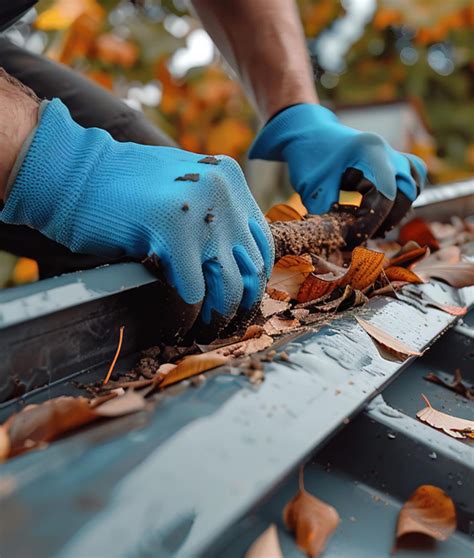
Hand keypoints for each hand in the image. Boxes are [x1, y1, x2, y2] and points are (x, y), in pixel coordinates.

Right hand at [1, 98, 273, 325]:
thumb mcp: (184, 190)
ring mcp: (200, 209)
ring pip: (229, 283)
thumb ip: (214, 216)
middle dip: (242, 303)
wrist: (75, 173)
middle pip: (252, 266)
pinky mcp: (172, 230)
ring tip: (206, 327)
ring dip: (220, 314)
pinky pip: (194, 288)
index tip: (240, 299)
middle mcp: (223, 190)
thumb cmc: (124, 189)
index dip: (254, 277)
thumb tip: (234, 264)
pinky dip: (189, 308)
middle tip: (227, 322)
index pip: (261, 241)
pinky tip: (179, 316)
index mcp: (230, 179)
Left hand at [249, 103, 426, 238]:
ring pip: (414, 183)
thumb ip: (328, 216)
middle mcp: (387, 150)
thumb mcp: (312, 189)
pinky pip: (414, 175)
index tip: (357, 236)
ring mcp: (392, 152)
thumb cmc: (308, 159)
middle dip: (388, 217)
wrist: (308, 132)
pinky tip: (385, 208)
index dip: (373, 220)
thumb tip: (341, 243)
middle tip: (367, 233)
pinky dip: (405, 194)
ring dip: (399, 207)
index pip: (386, 194)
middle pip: (405, 191)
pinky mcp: (393, 157)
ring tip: (376, 223)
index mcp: (369, 150)